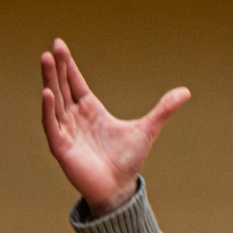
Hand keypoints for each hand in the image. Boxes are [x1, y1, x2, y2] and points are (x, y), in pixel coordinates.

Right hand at [39, 39, 189, 215]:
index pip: (75, 82)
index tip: (60, 44)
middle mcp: (75, 118)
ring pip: (54, 101)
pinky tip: (48, 92)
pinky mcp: (61, 147)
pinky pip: (51, 124)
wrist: (119, 188)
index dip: (68, 64)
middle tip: (52, 47)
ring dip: (49, 80)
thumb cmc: (128, 161)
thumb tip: (186, 92)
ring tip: (45, 59)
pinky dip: (48, 109)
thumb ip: (163, 109)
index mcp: (90, 110)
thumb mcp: (147, 130)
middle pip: (62, 86)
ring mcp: (66, 131)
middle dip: (56, 67)